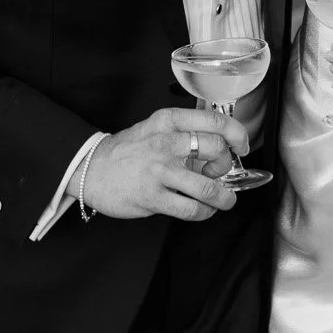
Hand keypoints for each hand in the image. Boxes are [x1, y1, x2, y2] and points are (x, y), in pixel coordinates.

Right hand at [80, 109, 246, 221]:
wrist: (91, 169)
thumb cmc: (127, 151)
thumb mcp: (155, 128)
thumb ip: (184, 131)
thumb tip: (220, 143)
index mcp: (168, 121)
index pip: (215, 120)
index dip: (237, 134)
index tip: (241, 146)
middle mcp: (165, 142)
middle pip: (217, 150)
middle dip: (226, 166)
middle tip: (219, 173)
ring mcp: (159, 171)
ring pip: (208, 187)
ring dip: (224, 197)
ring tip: (224, 200)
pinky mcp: (153, 197)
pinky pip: (192, 209)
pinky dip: (205, 212)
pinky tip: (203, 209)